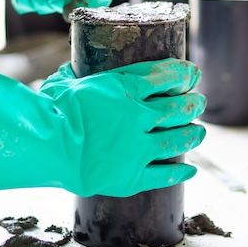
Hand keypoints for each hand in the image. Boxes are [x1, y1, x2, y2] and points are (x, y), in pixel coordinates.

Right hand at [0, 58, 205, 197]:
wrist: (47, 148)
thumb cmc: (50, 111)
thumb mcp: (64, 82)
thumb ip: (75, 76)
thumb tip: (72, 70)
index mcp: (123, 89)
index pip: (164, 76)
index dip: (183, 73)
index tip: (192, 73)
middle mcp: (138, 117)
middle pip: (177, 107)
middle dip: (192, 103)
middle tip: (198, 101)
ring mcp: (138, 148)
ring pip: (177, 139)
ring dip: (192, 134)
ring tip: (200, 131)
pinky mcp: (131, 176)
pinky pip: (163, 175)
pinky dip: (179, 172)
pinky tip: (190, 170)